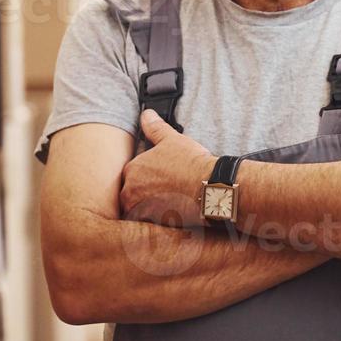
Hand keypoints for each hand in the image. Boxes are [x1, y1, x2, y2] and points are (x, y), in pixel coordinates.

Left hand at [119, 110, 215, 228]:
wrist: (211, 187)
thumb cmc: (192, 163)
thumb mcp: (172, 140)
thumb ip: (155, 128)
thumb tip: (146, 114)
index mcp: (132, 169)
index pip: (131, 177)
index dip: (148, 179)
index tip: (163, 181)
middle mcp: (129, 191)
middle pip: (132, 196)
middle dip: (146, 197)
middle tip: (168, 195)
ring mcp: (139, 210)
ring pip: (140, 212)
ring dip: (151, 210)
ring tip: (172, 207)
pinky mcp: (151, 226)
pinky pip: (150, 226)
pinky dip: (159, 222)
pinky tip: (174, 217)